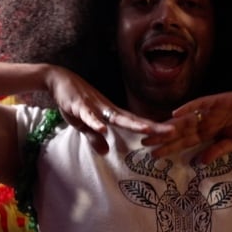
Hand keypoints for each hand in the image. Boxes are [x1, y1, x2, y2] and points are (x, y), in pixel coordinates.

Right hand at [44, 65, 172, 153]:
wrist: (58, 80)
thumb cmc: (74, 102)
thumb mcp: (84, 124)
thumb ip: (94, 137)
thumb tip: (105, 151)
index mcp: (110, 114)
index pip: (135, 123)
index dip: (153, 129)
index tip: (171, 134)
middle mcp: (107, 109)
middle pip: (133, 119)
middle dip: (152, 126)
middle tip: (173, 132)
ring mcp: (94, 106)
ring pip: (116, 116)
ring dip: (131, 123)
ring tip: (147, 130)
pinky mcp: (78, 105)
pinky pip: (89, 115)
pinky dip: (96, 122)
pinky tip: (104, 128)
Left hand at [142, 82, 231, 162]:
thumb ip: (218, 151)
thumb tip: (200, 163)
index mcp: (210, 132)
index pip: (185, 142)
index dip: (170, 148)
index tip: (154, 156)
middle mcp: (205, 120)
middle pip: (180, 131)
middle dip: (163, 138)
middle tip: (144, 144)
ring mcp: (210, 110)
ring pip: (185, 119)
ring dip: (170, 125)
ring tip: (154, 131)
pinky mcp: (217, 100)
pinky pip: (200, 104)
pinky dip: (188, 108)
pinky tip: (176, 114)